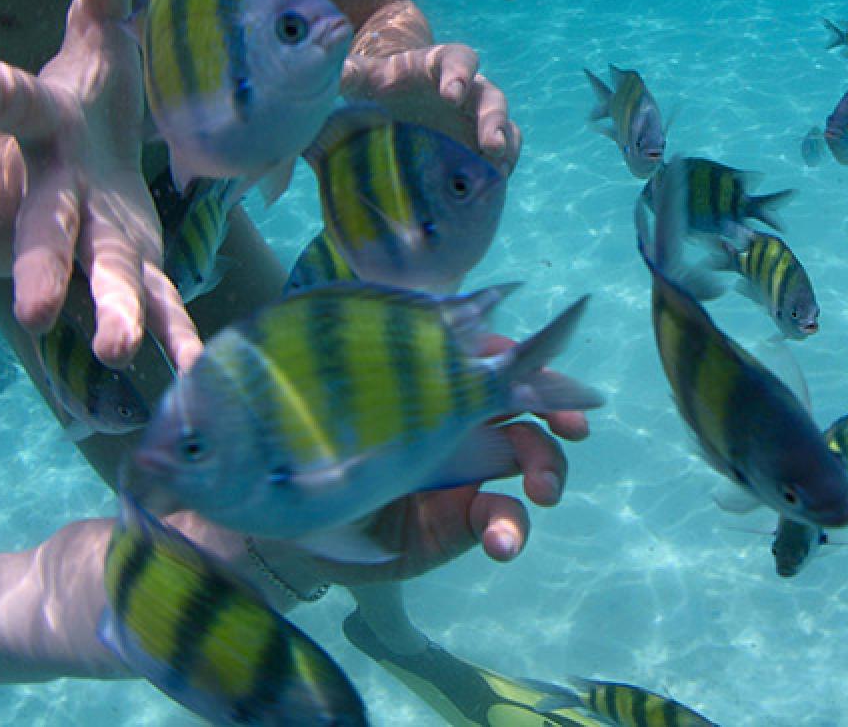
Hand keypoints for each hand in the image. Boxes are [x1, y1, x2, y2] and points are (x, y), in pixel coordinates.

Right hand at [0, 0, 200, 371]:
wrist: (76, 163)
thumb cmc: (90, 90)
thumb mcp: (100, 25)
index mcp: (53, 122)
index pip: (13, 100)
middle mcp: (62, 188)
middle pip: (46, 226)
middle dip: (42, 266)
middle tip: (36, 311)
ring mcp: (95, 233)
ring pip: (98, 279)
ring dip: (108, 317)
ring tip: (117, 357)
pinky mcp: (133, 264)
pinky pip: (155, 305)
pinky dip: (173, 339)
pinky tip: (190, 379)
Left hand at [262, 342, 591, 586]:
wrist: (277, 510)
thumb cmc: (306, 434)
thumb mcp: (341, 387)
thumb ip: (381, 347)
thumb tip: (443, 303)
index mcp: (438, 378)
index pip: (502, 358)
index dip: (539, 358)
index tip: (555, 367)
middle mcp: (460, 420)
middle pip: (532, 405)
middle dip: (561, 414)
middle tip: (570, 430)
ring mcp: (465, 471)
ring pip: (533, 460)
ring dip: (550, 469)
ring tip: (542, 492)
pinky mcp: (460, 522)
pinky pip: (503, 520)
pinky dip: (512, 529)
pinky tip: (503, 543)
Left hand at [345, 42, 519, 171]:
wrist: (395, 103)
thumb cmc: (384, 83)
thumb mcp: (365, 76)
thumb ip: (351, 73)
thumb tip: (334, 72)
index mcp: (442, 65)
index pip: (460, 60)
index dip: (460, 75)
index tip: (452, 94)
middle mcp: (469, 91)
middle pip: (491, 99)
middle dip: (492, 119)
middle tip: (489, 142)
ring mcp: (478, 120)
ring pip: (505, 127)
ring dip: (505, 146)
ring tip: (499, 167)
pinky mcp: (481, 146)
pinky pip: (503, 154)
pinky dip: (501, 167)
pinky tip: (492, 185)